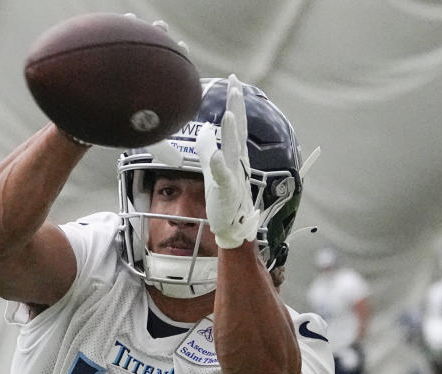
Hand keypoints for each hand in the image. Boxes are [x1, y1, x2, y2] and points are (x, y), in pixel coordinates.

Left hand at [195, 74, 258, 248]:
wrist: (230, 226)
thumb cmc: (224, 199)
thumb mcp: (212, 169)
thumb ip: (207, 148)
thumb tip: (203, 130)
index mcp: (234, 154)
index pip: (235, 122)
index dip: (234, 101)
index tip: (232, 79)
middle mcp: (237, 161)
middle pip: (238, 128)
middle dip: (237, 107)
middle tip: (235, 85)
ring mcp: (234, 174)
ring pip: (233, 149)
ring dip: (231, 132)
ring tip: (228, 114)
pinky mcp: (227, 190)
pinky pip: (223, 176)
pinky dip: (220, 165)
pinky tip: (217, 155)